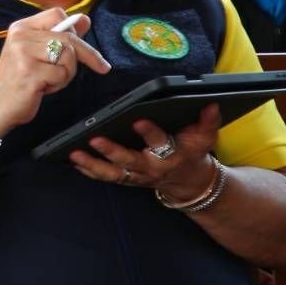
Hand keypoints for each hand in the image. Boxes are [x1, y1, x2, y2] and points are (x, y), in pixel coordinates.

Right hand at [0, 9, 111, 139]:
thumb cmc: (18, 81)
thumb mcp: (36, 53)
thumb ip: (59, 36)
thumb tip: (84, 20)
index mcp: (21, 28)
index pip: (57, 14)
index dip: (74, 30)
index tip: (83, 45)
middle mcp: (20, 37)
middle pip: (68, 37)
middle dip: (88, 55)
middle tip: (101, 67)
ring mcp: (23, 54)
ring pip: (68, 56)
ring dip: (67, 73)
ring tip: (50, 80)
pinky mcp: (29, 72)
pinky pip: (61, 74)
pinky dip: (58, 84)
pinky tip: (43, 88)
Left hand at [68, 104, 220, 201]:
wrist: (189, 181)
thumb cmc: (193, 153)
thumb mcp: (205, 138)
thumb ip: (208, 121)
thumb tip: (211, 103)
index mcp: (170, 154)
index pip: (160, 142)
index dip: (150, 132)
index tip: (138, 120)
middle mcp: (151, 167)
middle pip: (129, 160)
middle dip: (111, 150)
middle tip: (94, 139)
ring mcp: (136, 175)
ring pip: (112, 172)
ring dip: (92, 164)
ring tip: (74, 153)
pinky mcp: (126, 178)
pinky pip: (106, 177)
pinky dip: (89, 170)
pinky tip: (74, 161)